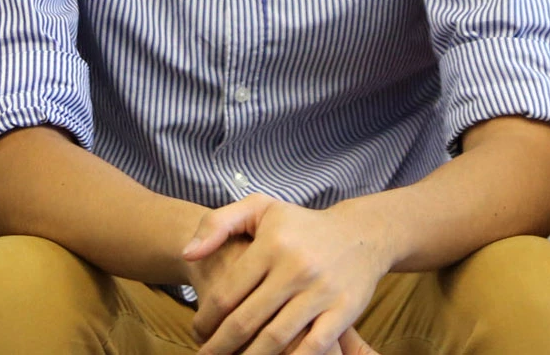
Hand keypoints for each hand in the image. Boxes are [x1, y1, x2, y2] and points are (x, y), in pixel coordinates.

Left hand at [181, 194, 391, 354]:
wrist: (361, 233)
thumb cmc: (300, 225)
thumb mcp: (259, 209)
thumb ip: (217, 224)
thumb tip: (187, 254)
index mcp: (271, 244)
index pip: (227, 293)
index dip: (205, 320)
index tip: (197, 333)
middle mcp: (296, 267)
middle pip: (246, 321)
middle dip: (220, 347)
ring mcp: (321, 291)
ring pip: (275, 338)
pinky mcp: (344, 310)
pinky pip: (313, 348)